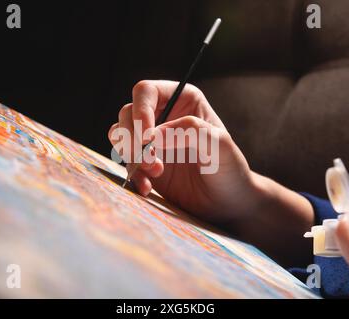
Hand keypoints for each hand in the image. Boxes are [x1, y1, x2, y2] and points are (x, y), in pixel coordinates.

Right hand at [108, 80, 253, 222]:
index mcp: (181, 100)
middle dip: (134, 139)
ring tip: (156, 173)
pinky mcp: (144, 162)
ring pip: (119, 135)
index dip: (141, 112)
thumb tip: (154, 135)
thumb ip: (191, 131)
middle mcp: (162, 115)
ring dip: (131, 156)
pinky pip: (124, 160)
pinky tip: (147, 188)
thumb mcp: (219, 146)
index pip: (146, 92)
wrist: (225, 202)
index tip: (148, 139)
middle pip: (127, 113)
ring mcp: (150, 139)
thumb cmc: (228, 169)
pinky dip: (132, 174)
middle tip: (153, 163)